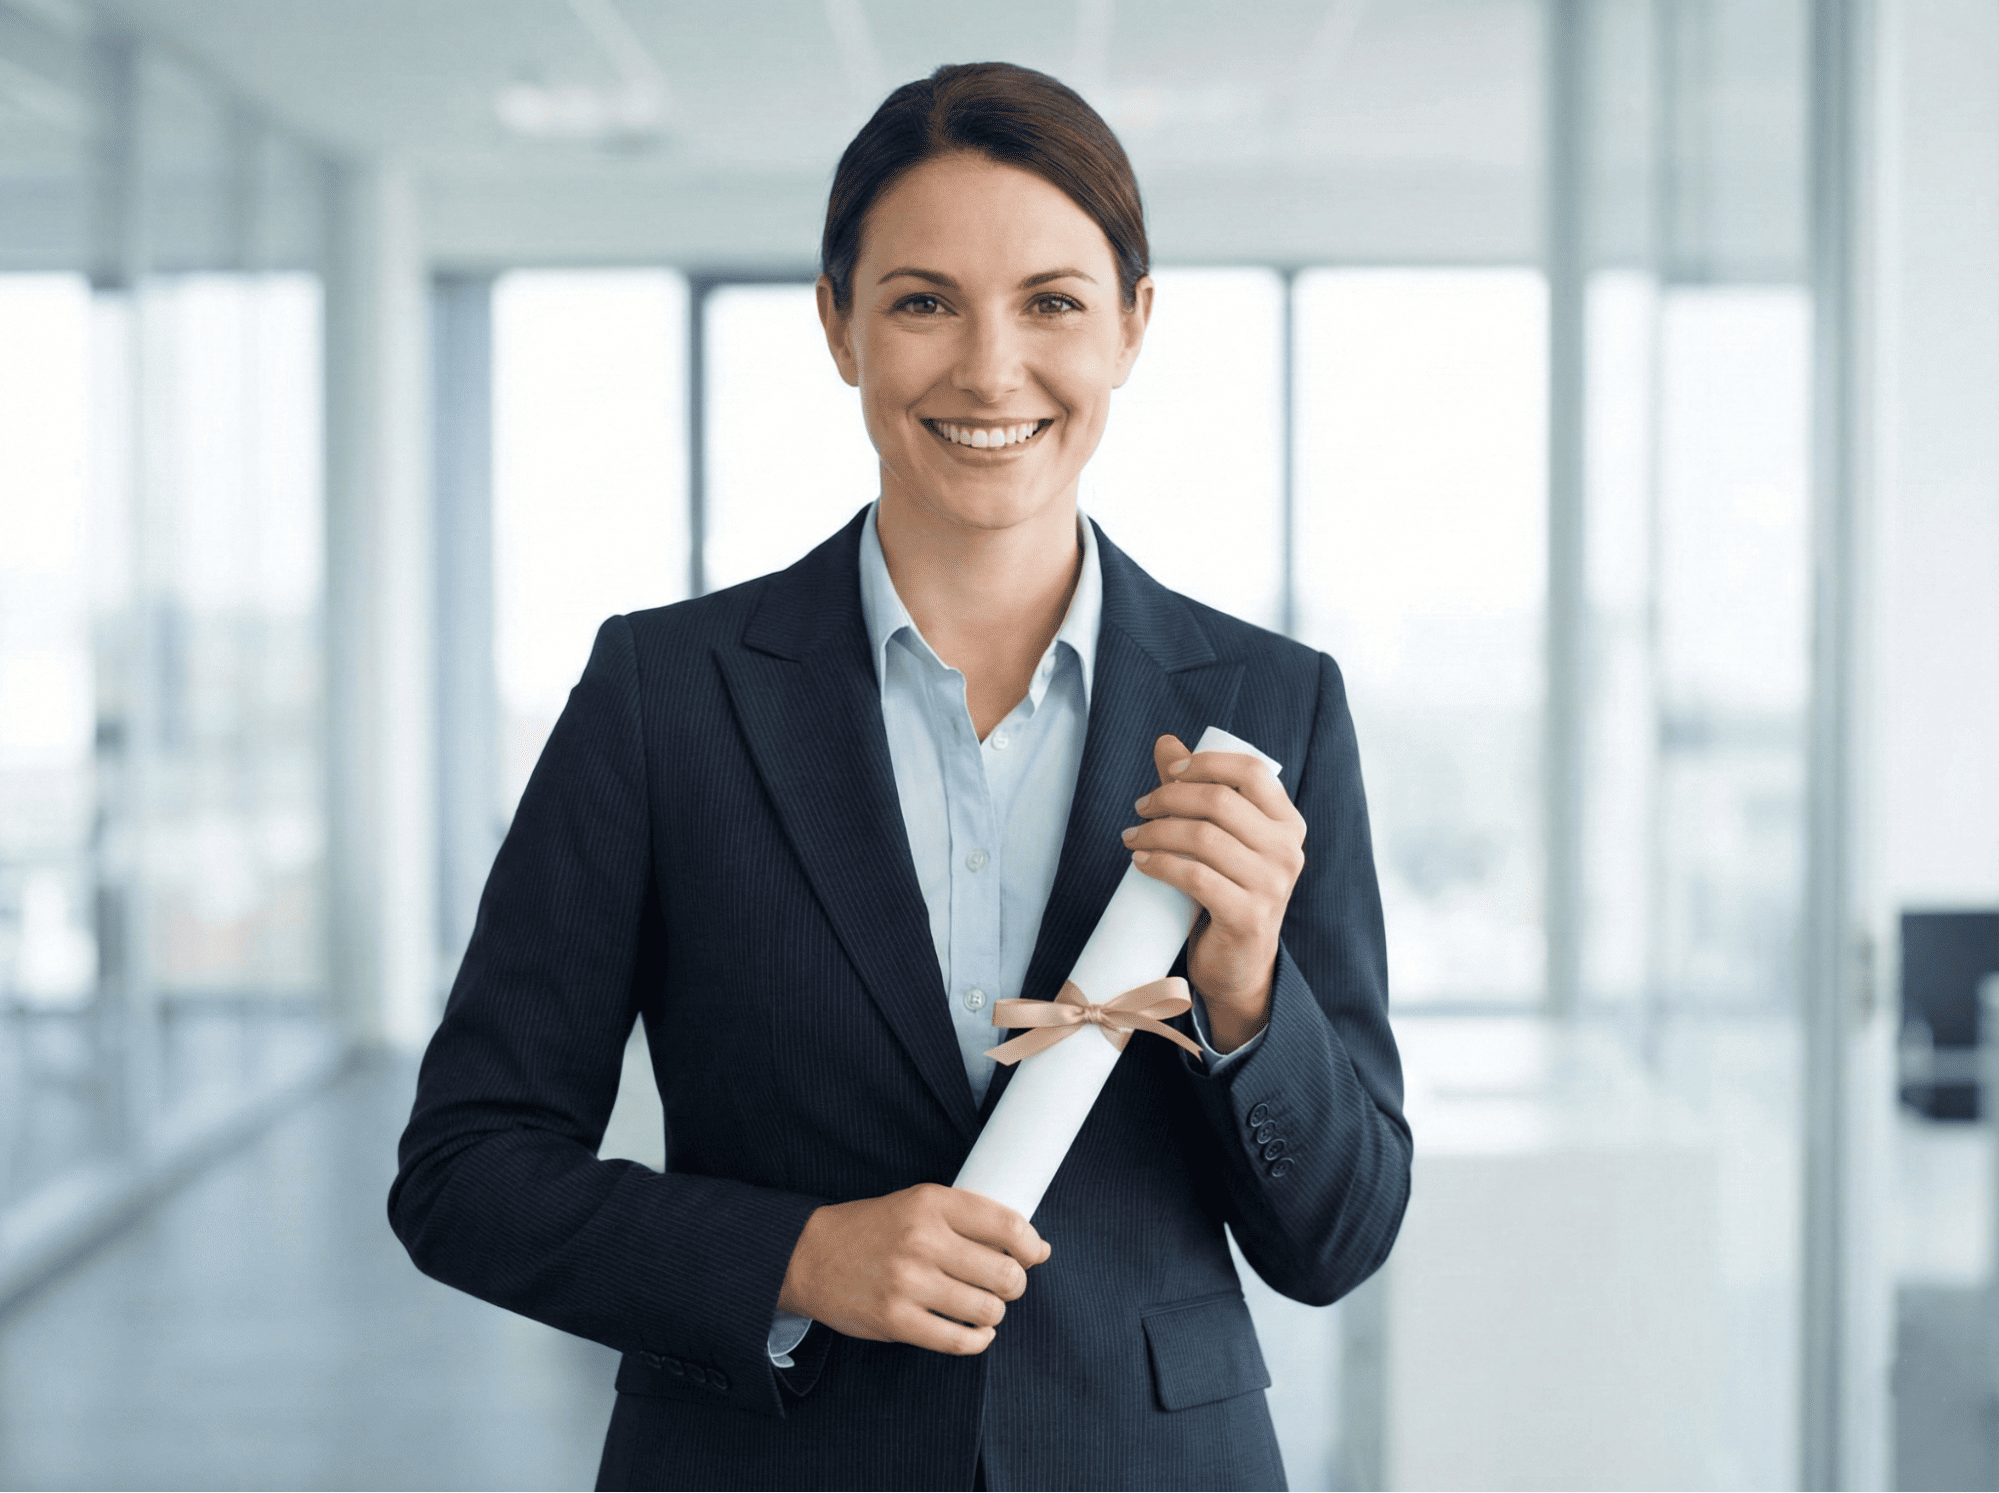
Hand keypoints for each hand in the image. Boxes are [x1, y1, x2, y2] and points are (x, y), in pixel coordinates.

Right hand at [776, 1183, 1051, 1355]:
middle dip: (1014, 1284)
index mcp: (932, 1203)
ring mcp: (908, 1283)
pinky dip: (977, 1340)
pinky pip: (959, 1341)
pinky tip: (973, 1331)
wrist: (810, 1255)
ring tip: (982, 1307)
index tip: (1031, 1254)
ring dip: (994, 1313)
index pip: (1007, 1224)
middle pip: (1005, 1274)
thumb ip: (975, 1221)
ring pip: (987, 1310)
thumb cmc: (875, 1229)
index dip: (1030, 1246)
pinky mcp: (896, 1321)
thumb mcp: (920, 1204)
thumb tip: (1039, 1249)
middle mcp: (922, 1240)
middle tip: (1003, 1284)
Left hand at [1123, 733, 1306, 1052]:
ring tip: (1132, 837)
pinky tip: (1140, 862)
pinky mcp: (1247, 916)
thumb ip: (1196, 790)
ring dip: (1156, 832)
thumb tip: (1166, 742)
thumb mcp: (1217, 838)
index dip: (1206, 764)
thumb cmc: (1226, 891)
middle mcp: (1288, 850)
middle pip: (1219, 802)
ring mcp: (1272, 885)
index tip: (1170, 772)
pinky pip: (1195, 877)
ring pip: (1202, 838)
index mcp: (1288, 823)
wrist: (1238, 964)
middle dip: (1169, 798)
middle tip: (1140, 808)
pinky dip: (1160, 864)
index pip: (1251, 771)